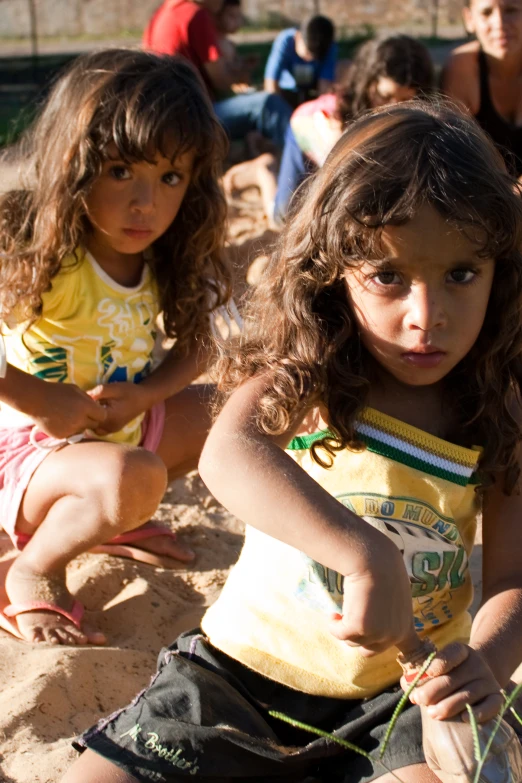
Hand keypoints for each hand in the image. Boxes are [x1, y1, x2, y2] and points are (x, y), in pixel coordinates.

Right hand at [32, 381, 106, 439]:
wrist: (35, 399)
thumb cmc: (56, 391)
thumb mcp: (76, 390)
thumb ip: (88, 399)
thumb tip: (97, 407)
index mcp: (86, 406)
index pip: (103, 416)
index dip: (99, 413)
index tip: (94, 411)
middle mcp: (80, 419)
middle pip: (94, 425)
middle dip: (91, 420)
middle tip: (81, 414)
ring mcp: (70, 429)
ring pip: (82, 430)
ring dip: (79, 426)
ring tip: (68, 416)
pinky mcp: (61, 435)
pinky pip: (70, 435)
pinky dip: (68, 430)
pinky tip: (60, 421)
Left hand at [87, 382, 149, 434]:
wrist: (144, 398)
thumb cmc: (130, 392)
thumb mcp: (114, 388)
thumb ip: (99, 391)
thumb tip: (85, 395)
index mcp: (109, 417)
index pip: (88, 416)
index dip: (83, 408)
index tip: (82, 400)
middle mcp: (110, 427)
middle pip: (89, 425)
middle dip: (85, 416)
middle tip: (83, 405)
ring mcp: (112, 430)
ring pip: (93, 428)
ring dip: (90, 421)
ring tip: (89, 410)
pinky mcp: (114, 429)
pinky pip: (99, 430)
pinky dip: (95, 424)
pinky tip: (96, 414)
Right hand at [329, 539, 417, 656]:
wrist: (373, 560)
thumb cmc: (384, 571)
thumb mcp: (396, 598)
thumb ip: (390, 615)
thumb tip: (378, 626)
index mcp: (405, 627)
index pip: (412, 652)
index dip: (405, 659)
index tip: (401, 662)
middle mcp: (393, 635)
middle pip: (369, 651)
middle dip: (358, 637)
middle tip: (351, 620)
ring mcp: (376, 633)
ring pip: (352, 642)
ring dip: (345, 629)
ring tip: (342, 612)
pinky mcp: (358, 627)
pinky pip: (339, 633)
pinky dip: (333, 625)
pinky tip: (333, 614)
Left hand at [401, 643, 503, 722]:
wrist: (480, 674)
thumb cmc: (451, 672)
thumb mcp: (440, 664)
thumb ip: (424, 672)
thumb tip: (406, 683)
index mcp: (461, 650)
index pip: (452, 653)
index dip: (439, 663)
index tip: (427, 672)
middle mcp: (477, 664)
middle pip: (453, 679)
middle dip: (432, 691)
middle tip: (418, 700)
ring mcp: (488, 680)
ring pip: (467, 695)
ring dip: (447, 706)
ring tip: (432, 713)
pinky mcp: (497, 697)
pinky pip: (490, 706)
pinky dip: (477, 713)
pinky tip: (462, 718)